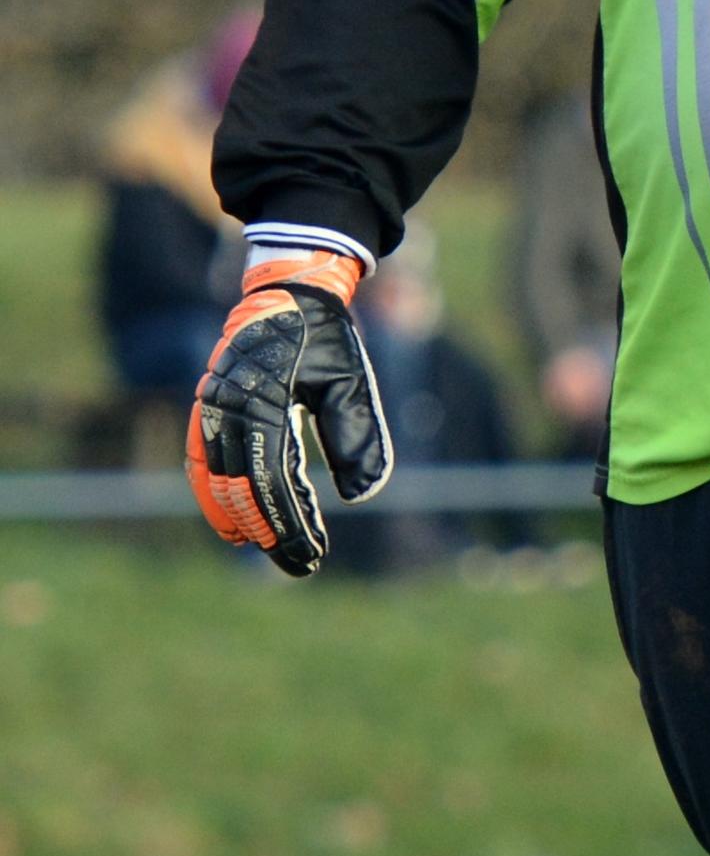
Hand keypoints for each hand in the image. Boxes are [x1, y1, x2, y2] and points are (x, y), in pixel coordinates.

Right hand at [185, 249, 391, 576]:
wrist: (287, 291)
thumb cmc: (324, 337)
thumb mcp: (350, 380)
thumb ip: (357, 435)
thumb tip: (363, 496)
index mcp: (262, 398)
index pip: (274, 478)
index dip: (292, 522)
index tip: (315, 553)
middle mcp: (226, 405)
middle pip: (242, 487)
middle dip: (270, 531)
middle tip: (301, 564)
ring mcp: (210, 406)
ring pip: (215, 479)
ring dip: (239, 520)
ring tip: (266, 551)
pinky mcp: (207, 407)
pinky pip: (200, 460)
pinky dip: (212, 495)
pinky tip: (232, 524)